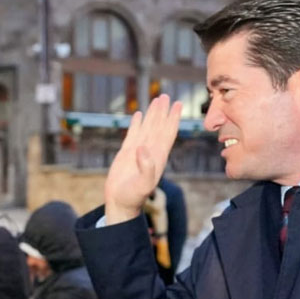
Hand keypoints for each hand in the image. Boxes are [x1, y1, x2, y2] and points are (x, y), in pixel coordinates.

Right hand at [104, 95, 182, 223]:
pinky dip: (136, 123)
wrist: (121, 202)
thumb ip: (146, 167)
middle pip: (159, 126)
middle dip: (163, 111)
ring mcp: (139, 151)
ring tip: (156, 100)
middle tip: (166, 96)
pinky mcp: (127, 153)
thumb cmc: (134, 196)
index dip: (173, 118)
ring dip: (152, 114)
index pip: (168, 133)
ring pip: (147, 127)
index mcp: (158, 156)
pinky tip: (137, 114)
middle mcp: (151, 151)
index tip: (178, 105)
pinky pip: (133, 134)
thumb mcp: (144, 184)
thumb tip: (143, 148)